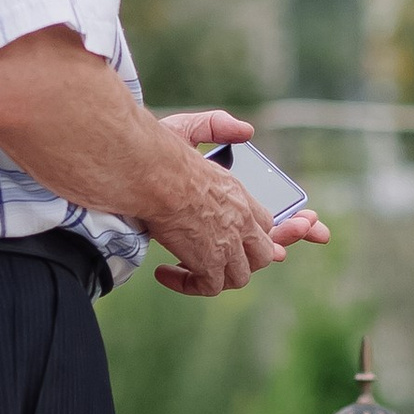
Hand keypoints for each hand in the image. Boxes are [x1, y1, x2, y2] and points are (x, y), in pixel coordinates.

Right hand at [150, 110, 331, 291]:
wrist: (150, 173)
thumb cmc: (161, 151)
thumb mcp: (190, 128)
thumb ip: (217, 126)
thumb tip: (245, 131)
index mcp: (238, 193)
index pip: (263, 222)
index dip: (250, 236)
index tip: (227, 241)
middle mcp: (241, 221)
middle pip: (262, 253)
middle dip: (241, 262)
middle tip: (210, 261)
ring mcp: (229, 244)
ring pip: (239, 276)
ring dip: (215, 277)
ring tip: (186, 268)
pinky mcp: (209, 263)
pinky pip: (209, 287)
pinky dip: (188, 285)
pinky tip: (164, 271)